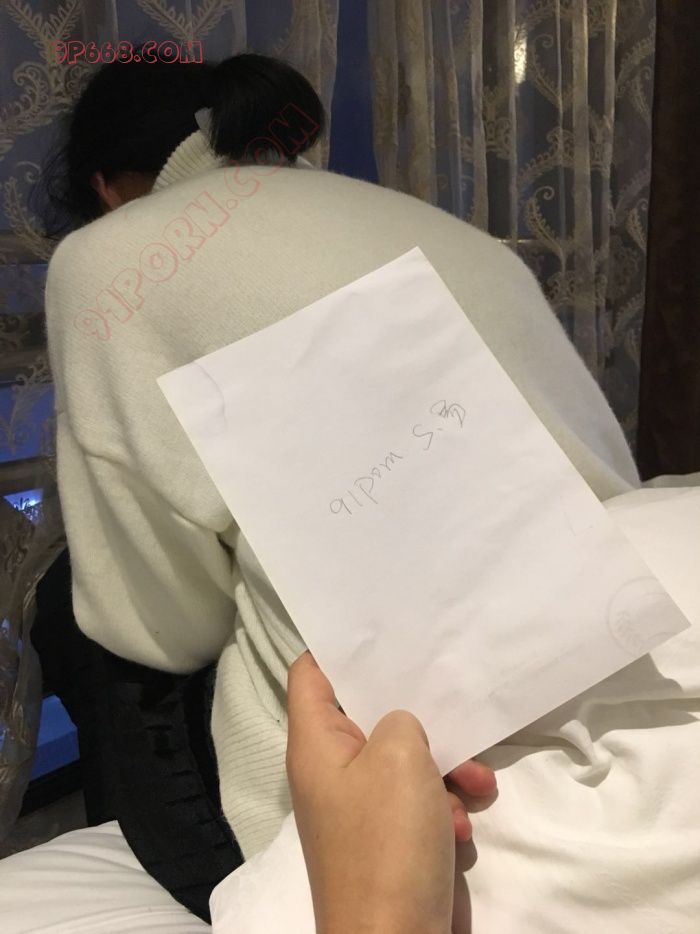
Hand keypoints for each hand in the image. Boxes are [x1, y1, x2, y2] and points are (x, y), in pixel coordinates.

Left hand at [286, 651, 495, 933]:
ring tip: (474, 782)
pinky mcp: (395, 840)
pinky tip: (464, 825)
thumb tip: (403, 730)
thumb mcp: (398, 756)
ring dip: (446, 766)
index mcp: (317, 744)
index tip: (380, 626)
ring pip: (408, 759)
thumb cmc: (387, 841)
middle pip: (371, 713)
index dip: (338, 647)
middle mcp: (335, 771)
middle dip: (416, 708)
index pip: (311, 674)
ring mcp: (365, 808)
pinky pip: (423, 802)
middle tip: (450, 687)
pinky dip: (447, 806)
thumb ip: (402, 719)